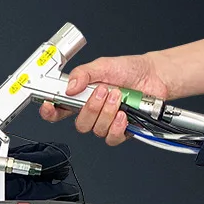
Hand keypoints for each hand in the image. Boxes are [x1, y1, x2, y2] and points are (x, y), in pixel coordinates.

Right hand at [40, 53, 169, 145]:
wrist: (154, 76)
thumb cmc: (129, 70)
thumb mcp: (103, 65)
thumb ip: (83, 74)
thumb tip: (70, 87)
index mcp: (82, 97)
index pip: (59, 110)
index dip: (50, 112)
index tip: (49, 106)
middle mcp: (93, 112)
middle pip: (80, 124)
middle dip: (92, 108)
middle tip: (104, 91)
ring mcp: (107, 123)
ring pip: (96, 131)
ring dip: (108, 113)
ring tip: (118, 97)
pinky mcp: (121, 131)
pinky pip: (112, 138)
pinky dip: (117, 127)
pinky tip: (124, 114)